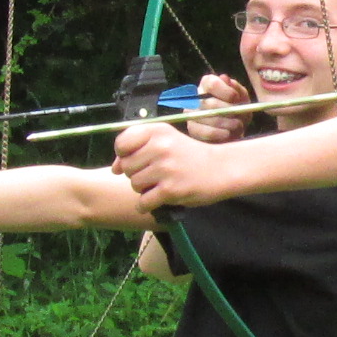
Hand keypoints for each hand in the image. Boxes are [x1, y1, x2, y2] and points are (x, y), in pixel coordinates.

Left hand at [114, 121, 240, 209]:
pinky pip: (143, 202)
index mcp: (157, 130)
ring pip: (134, 185)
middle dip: (137, 173)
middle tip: (156, 174)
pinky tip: (160, 199)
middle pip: (126, 167)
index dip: (124, 155)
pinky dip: (148, 205)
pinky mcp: (170, 190)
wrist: (222, 169)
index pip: (122, 144)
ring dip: (144, 189)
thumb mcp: (166, 140)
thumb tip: (114, 168)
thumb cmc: (190, 155)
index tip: (138, 159)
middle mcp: (160, 146)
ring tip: (162, 184)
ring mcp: (165, 169)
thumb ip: (137, 149)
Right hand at [184, 70, 254, 143]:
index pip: (212, 84)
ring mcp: (191, 113)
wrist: (234, 130)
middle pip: (209, 103)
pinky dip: (219, 133)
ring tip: (237, 126)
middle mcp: (196, 96)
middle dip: (228, 111)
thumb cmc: (238, 110)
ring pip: (207, 118)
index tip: (236, 99)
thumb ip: (236, 89)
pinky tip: (228, 134)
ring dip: (227, 123)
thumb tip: (225, 78)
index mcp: (208, 83)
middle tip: (240, 117)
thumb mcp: (242, 98)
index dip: (226, 92)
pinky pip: (204, 132)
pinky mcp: (192, 129)